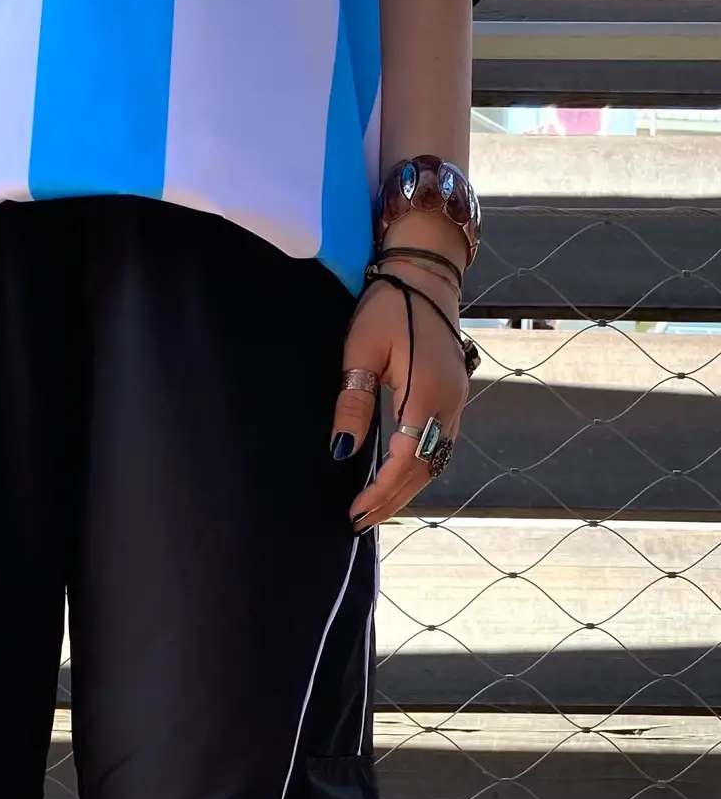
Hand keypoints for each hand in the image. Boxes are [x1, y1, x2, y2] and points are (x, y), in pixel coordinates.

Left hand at [331, 265, 470, 531]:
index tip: (355, 511)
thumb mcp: (359, 351)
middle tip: (360, 522)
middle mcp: (449, 403)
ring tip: (376, 510)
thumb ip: (353, 404)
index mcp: (426, 393)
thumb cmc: (387, 307)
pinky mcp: (454, 398)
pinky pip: (440, 445)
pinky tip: (397, 481)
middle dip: (392, 499)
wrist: (425, 277)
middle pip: (424, 469)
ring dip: (407, 489)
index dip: (381, 491)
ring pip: (436, 461)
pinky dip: (419, 469)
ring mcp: (457, 402)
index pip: (407, 460)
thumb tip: (342, 452)